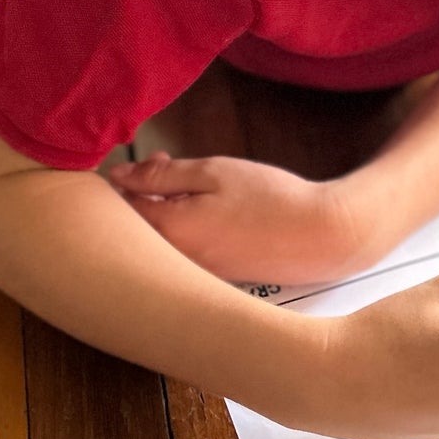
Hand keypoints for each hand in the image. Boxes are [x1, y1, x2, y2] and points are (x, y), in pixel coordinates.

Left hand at [103, 151, 366, 282]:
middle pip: (136, 229)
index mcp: (170, 230)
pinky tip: (208, 212)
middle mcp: (175, 261)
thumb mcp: (213, 173)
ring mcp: (195, 274)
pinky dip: (184, 229)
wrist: (319, 237)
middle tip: (169, 165)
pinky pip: (182, 253)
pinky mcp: (214, 279)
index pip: (124, 207)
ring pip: (159, 241)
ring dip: (163, 211)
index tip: (156, 159)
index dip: (130, 178)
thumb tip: (119, 177)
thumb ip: (162, 175)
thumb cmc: (268, 198)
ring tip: (193, 186)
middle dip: (144, 194)